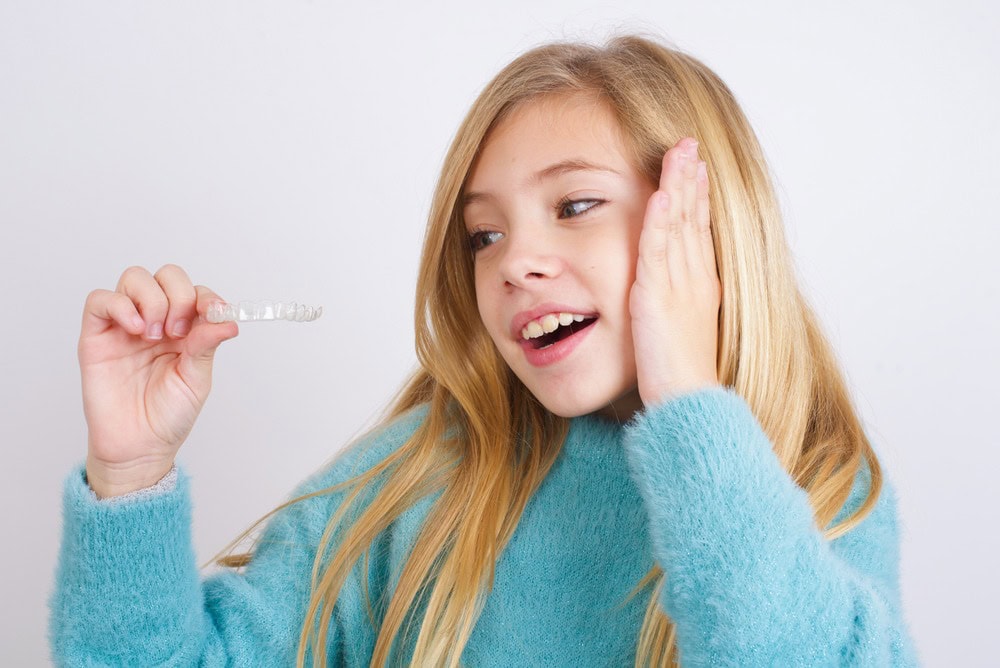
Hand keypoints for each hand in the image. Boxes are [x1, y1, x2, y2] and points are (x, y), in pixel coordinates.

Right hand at [79, 264, 237, 497]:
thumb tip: (228, 320)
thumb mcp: (197, 379)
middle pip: (167, 276)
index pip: (195, 292)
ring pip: (134, 278)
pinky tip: (137, 330)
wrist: (139, 447)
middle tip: (179, 331)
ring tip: (155, 335)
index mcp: (185, 329)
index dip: (206, 296)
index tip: (214, 312)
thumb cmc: (168, 415)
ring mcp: (125, 326)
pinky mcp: (96, 335)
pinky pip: (101, 300)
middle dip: (179, 295)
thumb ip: (207, 345)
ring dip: (152, 300)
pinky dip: (121, 306)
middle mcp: (156, 320)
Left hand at [629, 137, 721, 406]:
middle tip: (689, 144)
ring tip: (680, 151)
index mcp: (701, 288)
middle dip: (691, 178)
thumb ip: (674, 310)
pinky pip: (660, 250)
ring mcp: (679, 286)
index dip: (698, 198)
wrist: (689, 404)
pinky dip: (663, 219)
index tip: (697, 169)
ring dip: (680, 185)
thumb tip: (666, 301)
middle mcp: (694, 280)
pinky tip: (664, 192)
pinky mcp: (658, 297)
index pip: (700, 231)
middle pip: (694, 218)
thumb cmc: (682, 380)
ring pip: (681, 225)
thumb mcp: (681, 335)